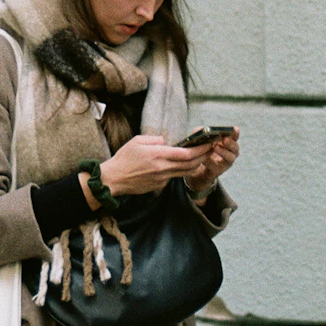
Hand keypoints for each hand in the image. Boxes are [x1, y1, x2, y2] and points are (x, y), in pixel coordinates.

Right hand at [79, 133, 215, 205]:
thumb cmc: (124, 158)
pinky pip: (174, 177)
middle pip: (191, 164)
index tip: (208, 143)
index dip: (200, 149)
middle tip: (211, 148)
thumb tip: (167, 142)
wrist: (113, 179)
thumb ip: (155, 139)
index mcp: (158, 155)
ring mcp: (162, 179)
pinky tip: (181, 164)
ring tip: (202, 156)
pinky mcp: (159, 186)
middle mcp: (163, 168)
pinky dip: (180, 170)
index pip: (186, 154)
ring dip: (196, 164)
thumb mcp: (137, 141)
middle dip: (203, 156)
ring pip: (185, 172)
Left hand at [181, 127, 239, 200]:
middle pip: (235, 148)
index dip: (235, 133)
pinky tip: (204, 158)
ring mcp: (225, 163)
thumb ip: (200, 132)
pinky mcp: (217, 171)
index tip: (235, 129)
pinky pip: (216, 166)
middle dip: (231, 143)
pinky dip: (210, 161)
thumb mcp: (199, 139)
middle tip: (224, 139)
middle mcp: (230, 152)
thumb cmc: (200, 149)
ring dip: (223, 152)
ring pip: (230, 158)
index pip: (234, 137)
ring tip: (215, 147)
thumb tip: (202, 130)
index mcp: (227, 143)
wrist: (196, 167)